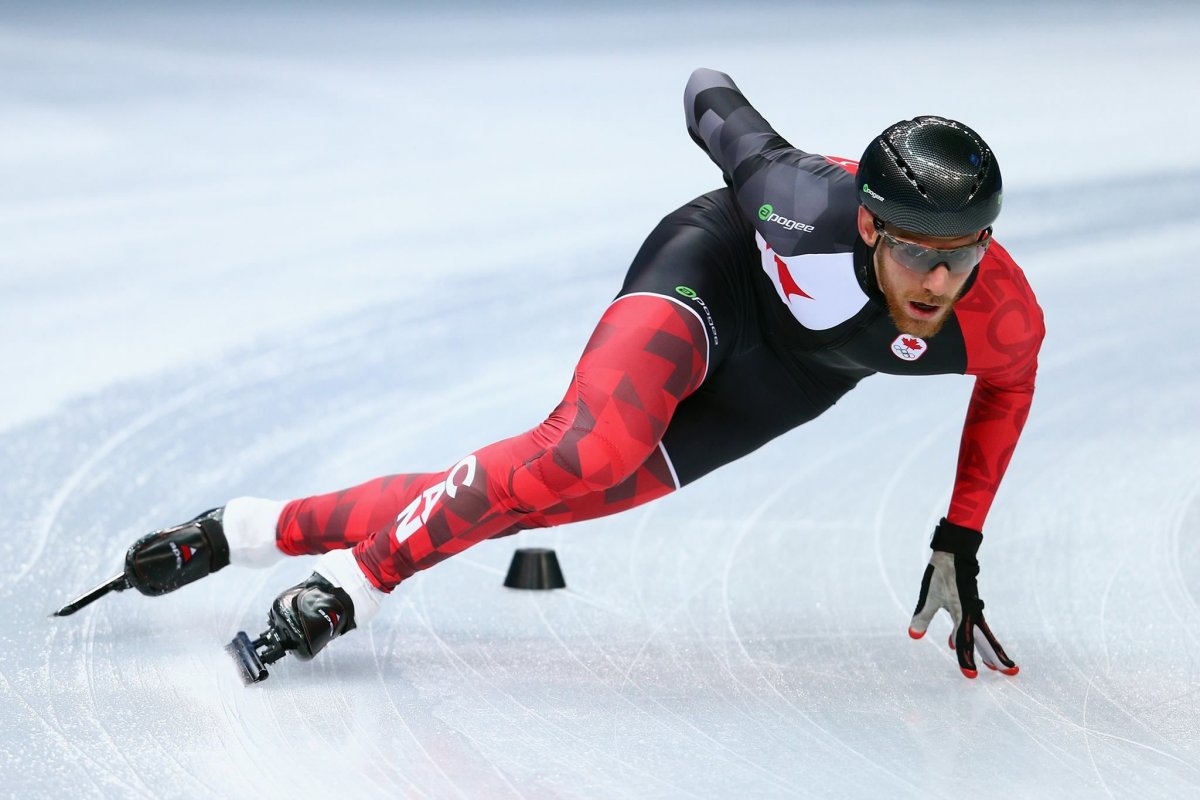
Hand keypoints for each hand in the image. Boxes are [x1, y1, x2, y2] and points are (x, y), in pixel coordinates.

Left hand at [908, 518, 1018, 678]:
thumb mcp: (928, 596)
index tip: (970, 676)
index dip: (966, 659)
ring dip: (989, 649)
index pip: (964, 642)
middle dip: (997, 657)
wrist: (954, 552)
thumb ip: (922, 616)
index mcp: (963, 613)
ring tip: (994, 666)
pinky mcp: (970, 605)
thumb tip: (914, 635)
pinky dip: (973, 637)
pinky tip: (953, 643)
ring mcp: (973, 609)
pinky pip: (975, 626)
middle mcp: (972, 613)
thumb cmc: (942, 573)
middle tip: (1012, 672)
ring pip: (983, 634)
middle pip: (985, 640)